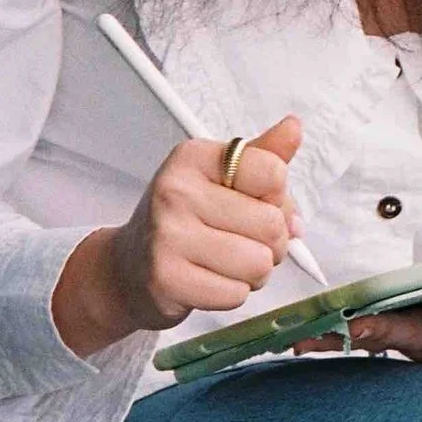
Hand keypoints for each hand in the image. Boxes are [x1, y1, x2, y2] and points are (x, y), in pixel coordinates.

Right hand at [56, 115, 304, 355]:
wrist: (128, 268)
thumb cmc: (186, 219)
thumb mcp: (222, 178)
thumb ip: (264, 155)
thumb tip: (294, 127)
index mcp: (194, 158)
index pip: (272, 173)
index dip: (277, 197)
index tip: (254, 202)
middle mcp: (176, 192)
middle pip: (271, 224)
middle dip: (271, 242)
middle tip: (243, 241)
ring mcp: (168, 236)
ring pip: (259, 263)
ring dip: (254, 271)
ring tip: (227, 262)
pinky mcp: (166, 280)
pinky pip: (236, 294)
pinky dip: (233, 293)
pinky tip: (210, 280)